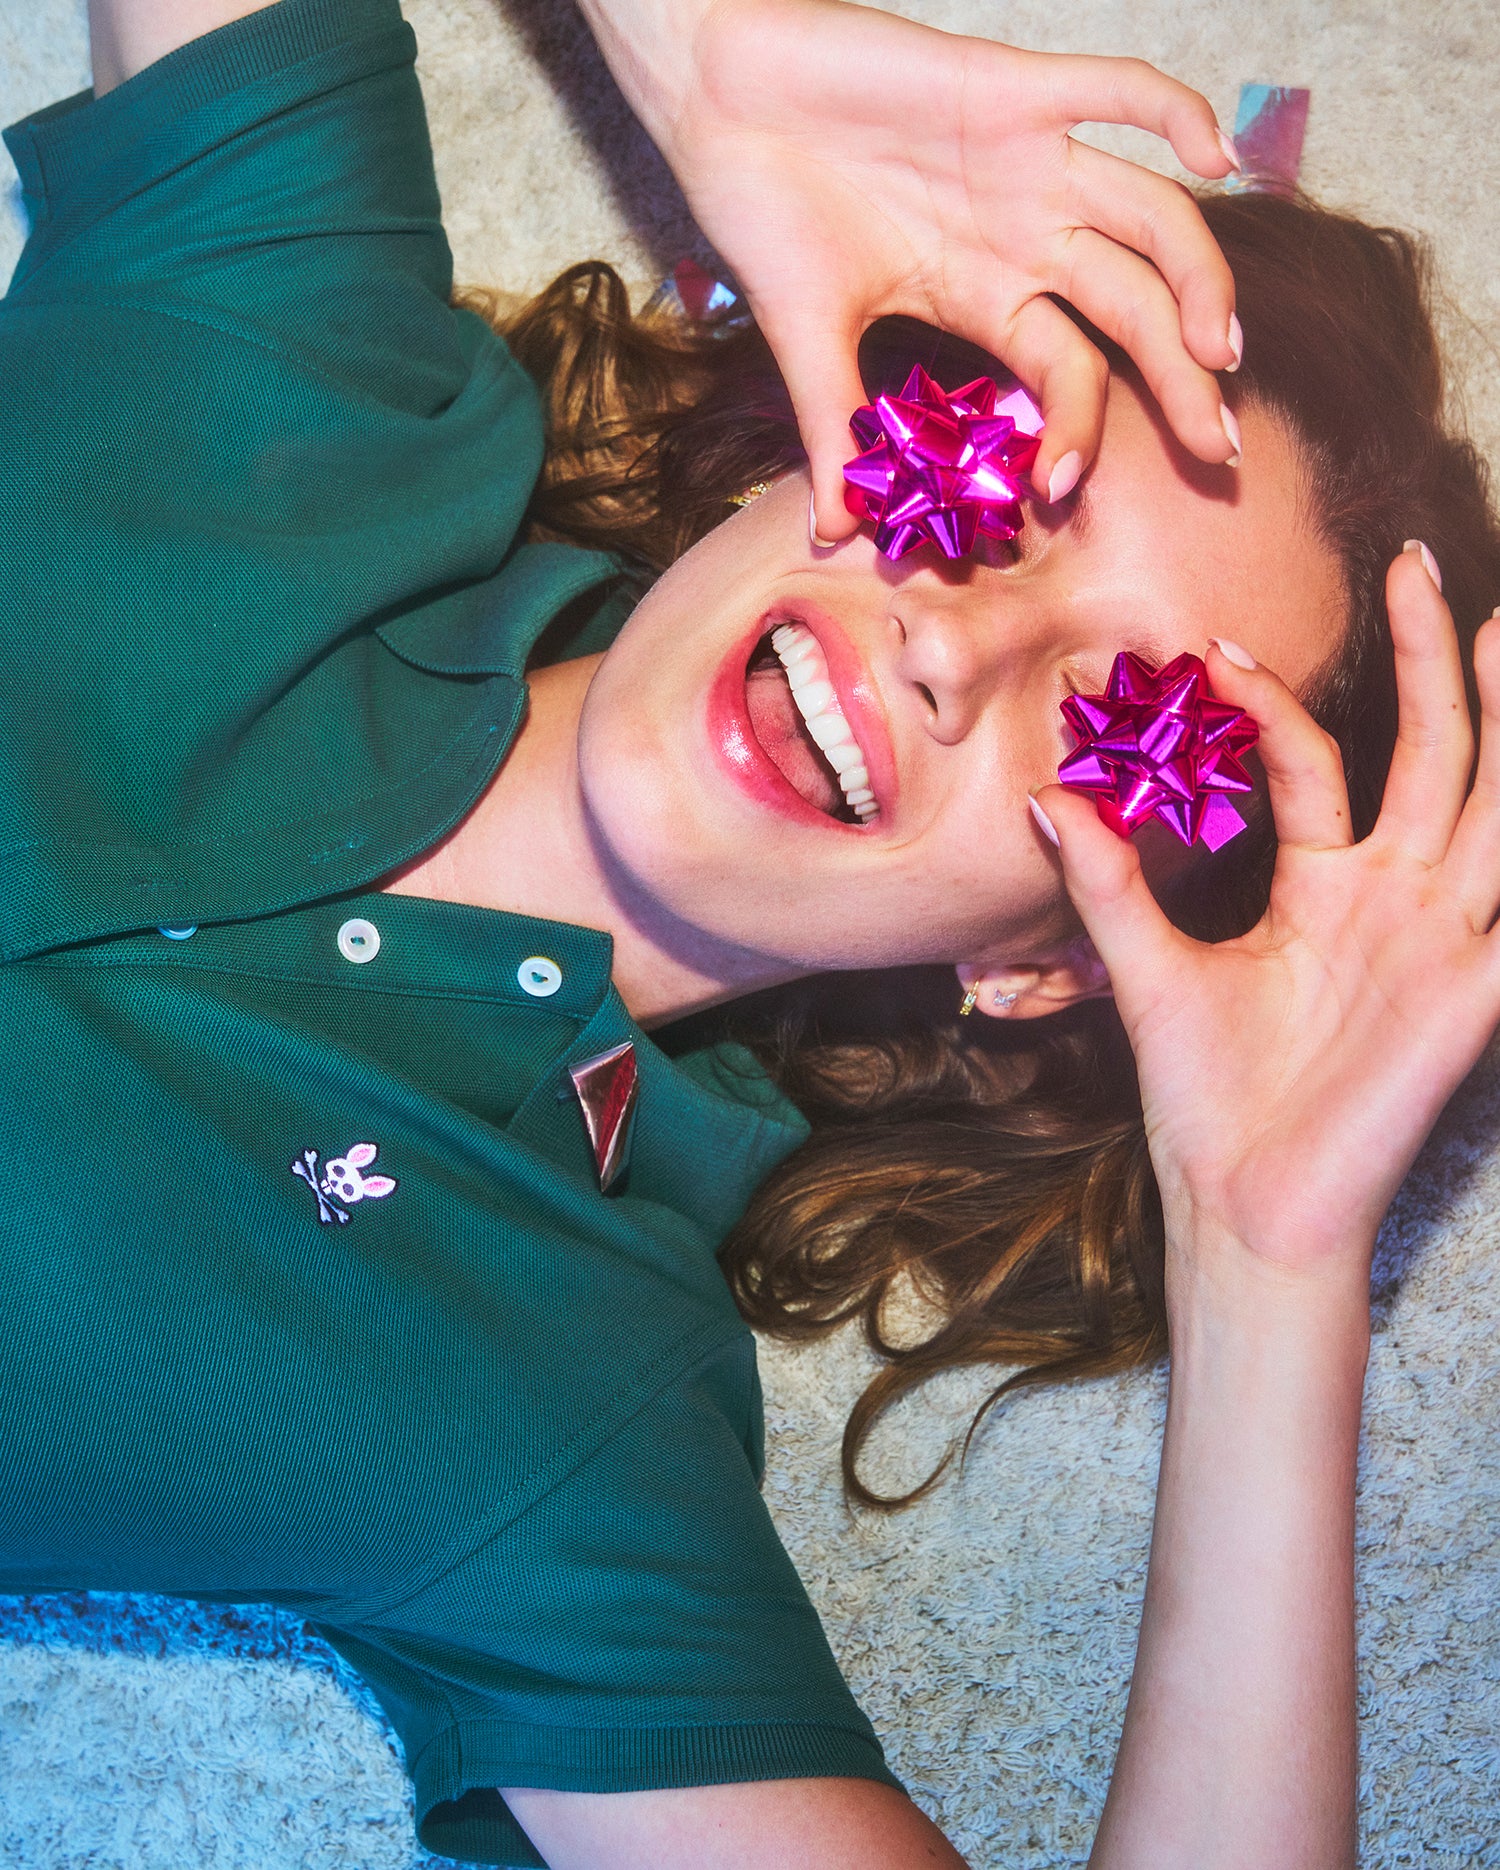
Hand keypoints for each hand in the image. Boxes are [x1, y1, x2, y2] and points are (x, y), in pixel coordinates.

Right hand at [617, 0, 1241, 540]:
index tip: (1061, 494)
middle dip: (1184, 381)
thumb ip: (833, 431)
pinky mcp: (1011, 90)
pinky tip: (1216, 155)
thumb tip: (833, 533)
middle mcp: (1025, 233)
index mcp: (983, 294)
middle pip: (1137, 310)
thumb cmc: (760, 207)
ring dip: (1200, 279)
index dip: (1079, 433)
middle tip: (1219, 449)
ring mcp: (1029, 163)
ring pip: (1153, 218)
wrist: (717, 94)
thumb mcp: (803, 339)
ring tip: (1220, 348)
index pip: (1068, 371)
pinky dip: (1176, 112)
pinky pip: (1116, 91)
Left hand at [1034, 547, 1499, 1276]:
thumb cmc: (1205, 1098)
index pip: (1319, 765)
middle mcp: (1397, 901)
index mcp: (1328, 889)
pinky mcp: (1472, 993)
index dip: (1273, 703)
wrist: (1242, 1202)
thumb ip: (1107, 885)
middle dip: (1436, 661)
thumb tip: (1044, 798)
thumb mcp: (1147, 973)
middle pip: (1436, 755)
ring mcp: (1444, 941)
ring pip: (1496, 805)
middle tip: (1421, 564)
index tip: (1214, 645)